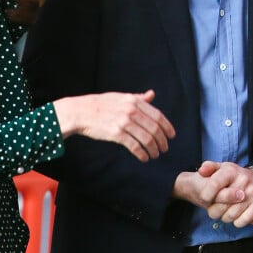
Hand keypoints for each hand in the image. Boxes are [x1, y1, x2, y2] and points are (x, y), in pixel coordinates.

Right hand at [53, 90, 175, 161]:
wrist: (81, 112)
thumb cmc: (101, 104)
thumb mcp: (120, 97)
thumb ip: (138, 98)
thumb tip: (152, 94)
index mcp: (133, 100)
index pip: (157, 115)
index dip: (167, 127)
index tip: (171, 136)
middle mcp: (131, 111)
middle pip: (155, 129)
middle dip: (162, 141)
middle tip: (164, 149)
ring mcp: (124, 122)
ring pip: (147, 139)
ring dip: (154, 150)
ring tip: (154, 155)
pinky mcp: (116, 134)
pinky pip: (135, 146)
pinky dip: (142, 154)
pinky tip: (144, 157)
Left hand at [198, 162, 252, 227]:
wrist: (252, 178)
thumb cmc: (231, 175)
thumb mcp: (219, 168)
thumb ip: (209, 167)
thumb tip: (202, 171)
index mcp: (231, 170)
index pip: (215, 184)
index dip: (206, 195)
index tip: (204, 199)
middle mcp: (245, 180)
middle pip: (223, 205)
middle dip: (214, 211)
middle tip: (213, 209)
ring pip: (234, 215)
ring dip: (226, 218)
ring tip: (224, 212)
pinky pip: (248, 220)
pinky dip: (240, 222)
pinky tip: (237, 218)